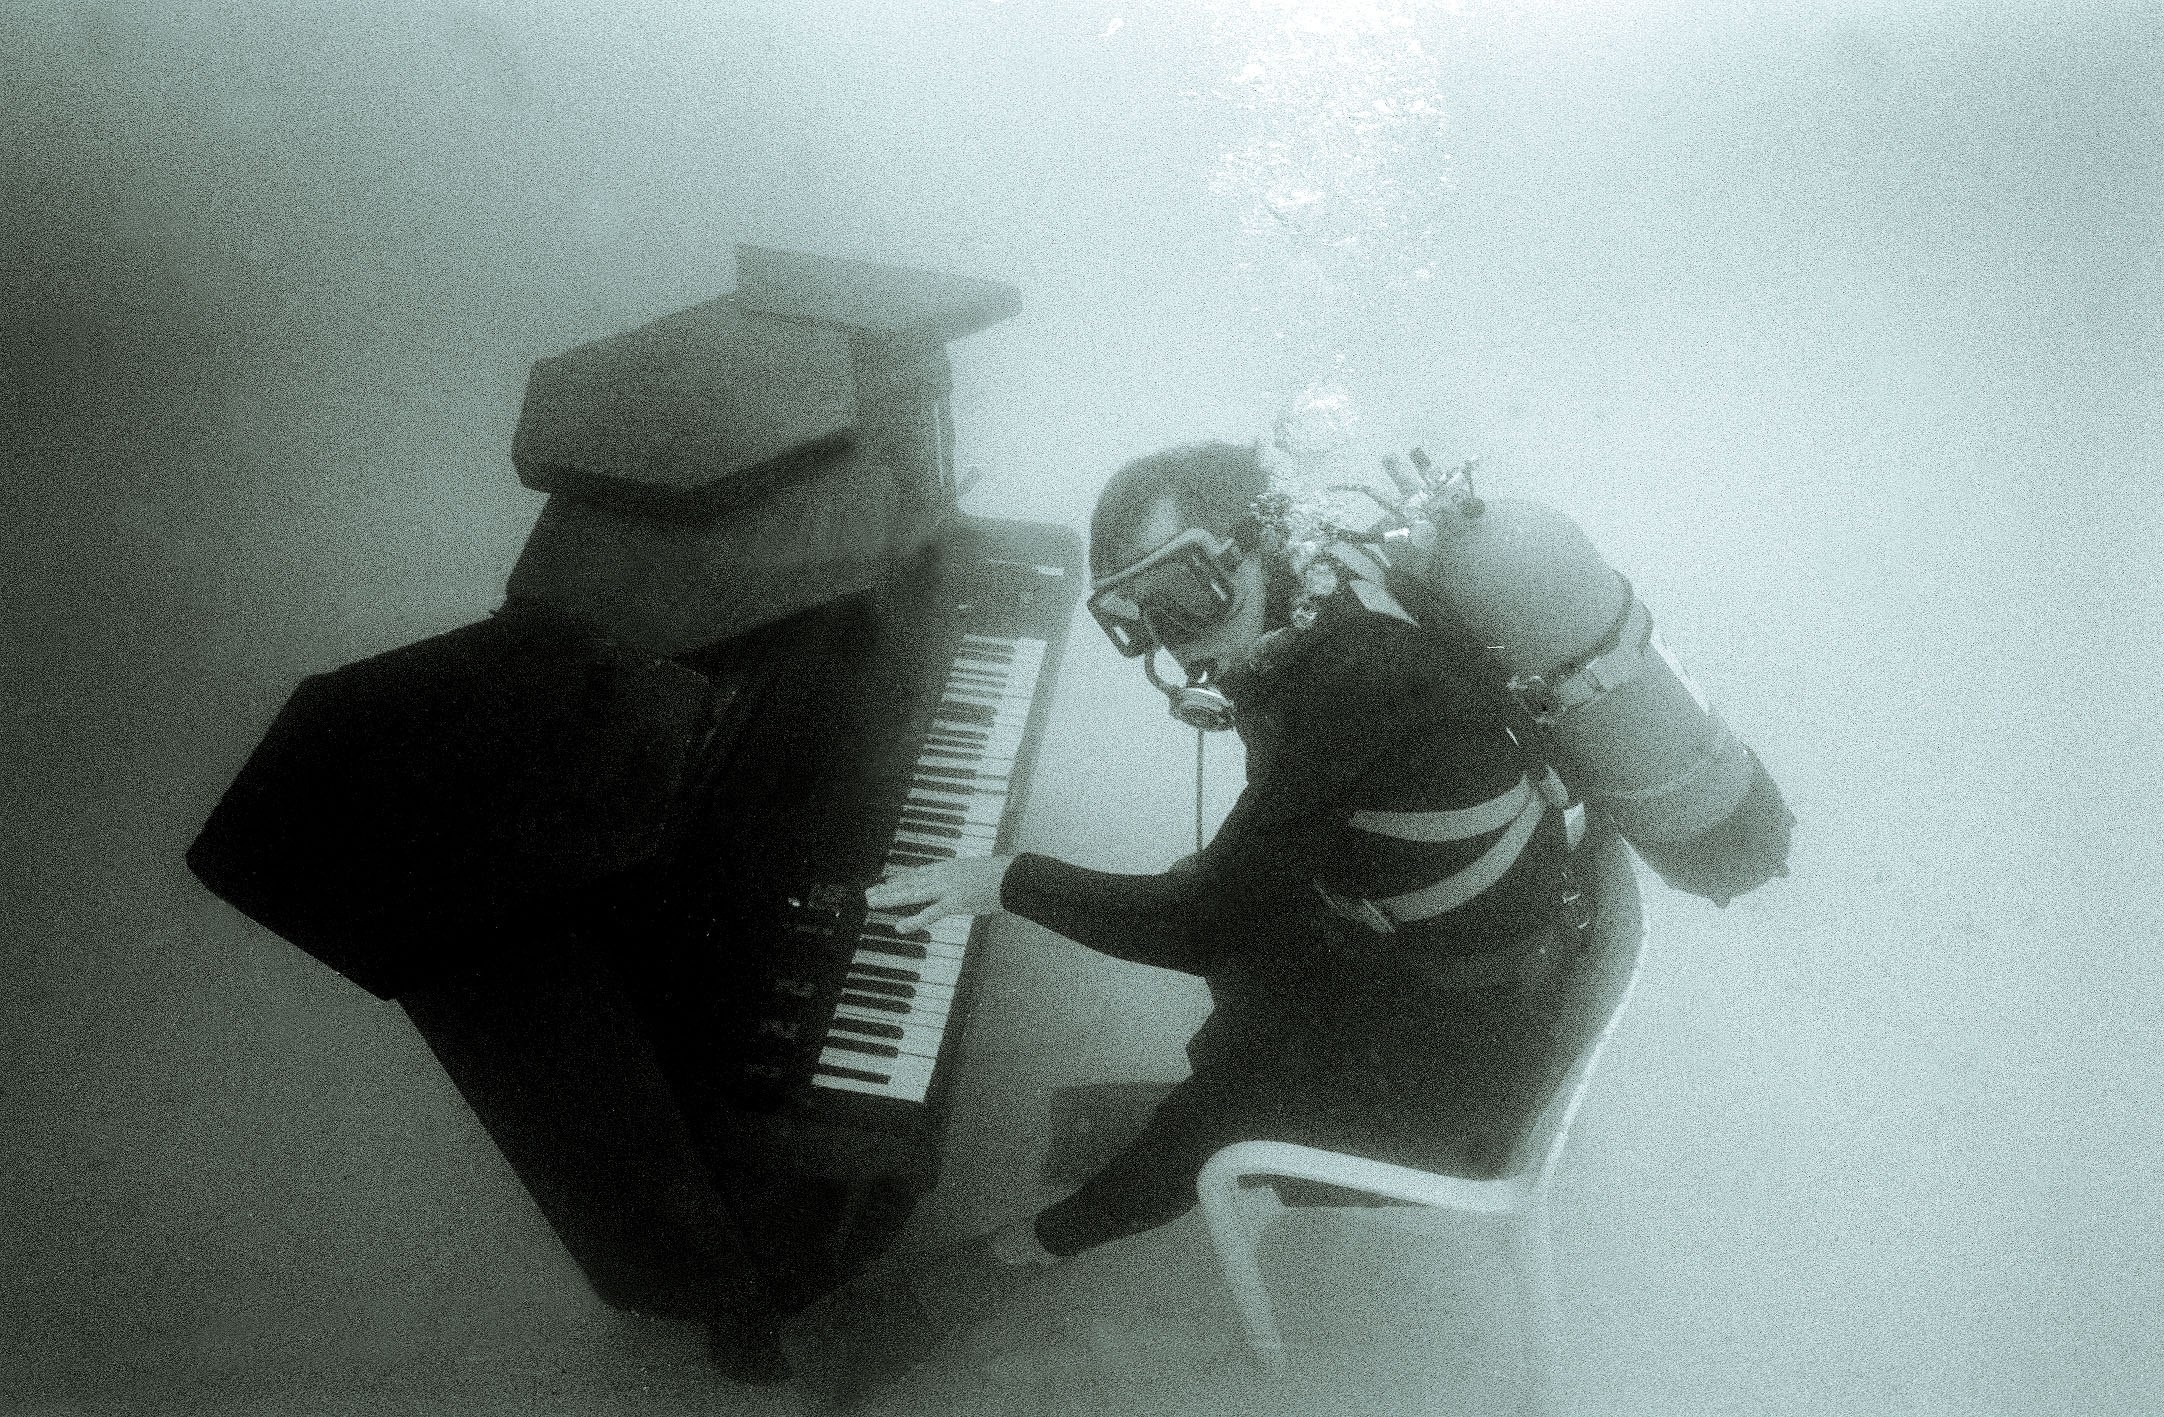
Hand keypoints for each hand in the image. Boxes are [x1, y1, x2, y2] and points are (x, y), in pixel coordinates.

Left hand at [864, 856, 1015, 933]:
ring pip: (912, 894)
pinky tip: (900, 927)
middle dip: (887, 888)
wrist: (1014, 876)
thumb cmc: (1002, 875)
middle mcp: (943, 875)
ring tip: (873, 902)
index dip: (899, 879)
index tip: (885, 882)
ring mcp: (947, 888)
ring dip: (891, 898)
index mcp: (948, 867)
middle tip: (869, 893)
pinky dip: (914, 920)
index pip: (918, 873)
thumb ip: (964, 878)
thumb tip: (962, 884)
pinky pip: (930, 914)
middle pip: (909, 882)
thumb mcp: (977, 872)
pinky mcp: (955, 902)